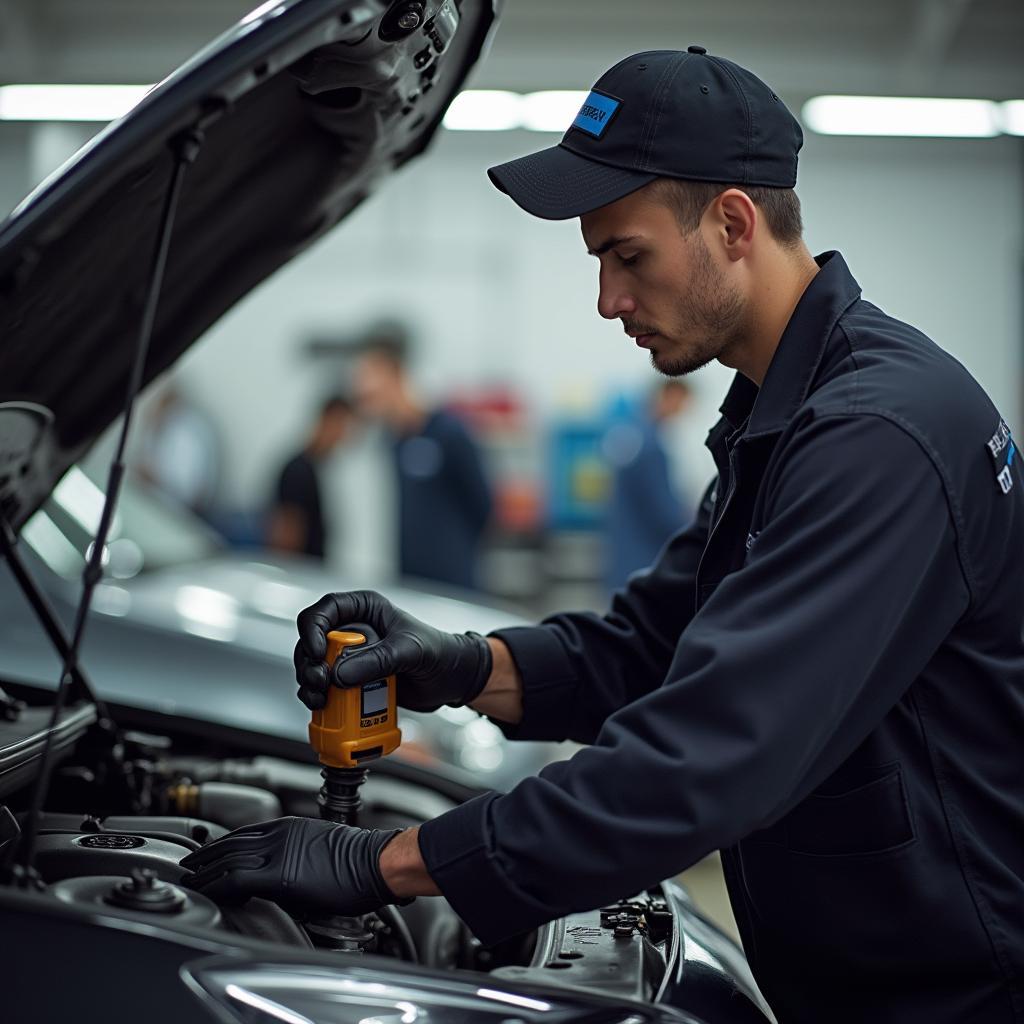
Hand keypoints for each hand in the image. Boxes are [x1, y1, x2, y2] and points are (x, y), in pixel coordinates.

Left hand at [180, 816, 404, 916]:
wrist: (375, 862)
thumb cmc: (357, 859)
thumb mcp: (318, 845)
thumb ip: (292, 851)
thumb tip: (279, 870)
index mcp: (288, 826)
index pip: (243, 833)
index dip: (220, 844)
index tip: (207, 853)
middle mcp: (279, 834)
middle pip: (230, 843)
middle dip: (205, 855)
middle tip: (188, 865)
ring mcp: (278, 853)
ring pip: (228, 859)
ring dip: (205, 870)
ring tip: (190, 879)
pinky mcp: (280, 875)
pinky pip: (237, 879)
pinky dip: (219, 884)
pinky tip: (209, 890)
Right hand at [293, 590, 492, 712]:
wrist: (452, 680)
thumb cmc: (438, 652)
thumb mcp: (410, 651)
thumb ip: (377, 660)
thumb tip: (341, 674)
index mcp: (365, 609)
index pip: (327, 609)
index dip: (314, 628)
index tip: (319, 651)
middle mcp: (352, 630)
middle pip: (312, 640)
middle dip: (310, 662)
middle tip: (321, 681)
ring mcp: (349, 656)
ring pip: (314, 666)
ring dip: (311, 683)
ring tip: (322, 697)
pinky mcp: (351, 680)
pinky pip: (324, 687)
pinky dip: (319, 697)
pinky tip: (325, 707)